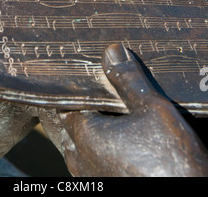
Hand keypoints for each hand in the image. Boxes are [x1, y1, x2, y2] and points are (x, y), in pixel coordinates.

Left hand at [49, 44, 207, 176]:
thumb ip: (129, 79)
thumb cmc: (169, 162)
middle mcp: (82, 159)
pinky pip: (92, 166)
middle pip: (71, 128)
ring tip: (106, 121)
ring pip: (79, 150)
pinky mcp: (104, 188)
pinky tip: (116, 147)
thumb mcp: (153, 109)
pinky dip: (97, 153)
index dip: (74, 90)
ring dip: (88, 135)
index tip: (81, 79)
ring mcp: (92, 178)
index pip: (66, 104)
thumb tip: (112, 52)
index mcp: (85, 134)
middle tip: (97, 98)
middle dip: (81, 112)